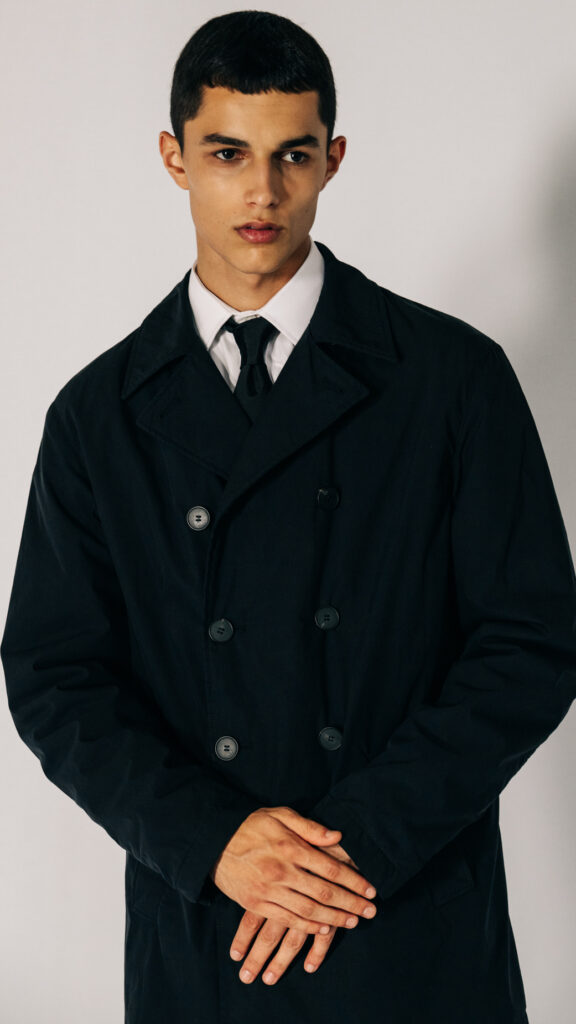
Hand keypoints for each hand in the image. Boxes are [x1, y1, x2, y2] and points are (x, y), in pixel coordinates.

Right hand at [210, 805, 376, 935]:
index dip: (354, 881)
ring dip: (335, 919)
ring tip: (353, 922)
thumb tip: (338, 836)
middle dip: (351, 904)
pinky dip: (308, 927)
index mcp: (290, 847)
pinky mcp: (256, 903)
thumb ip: (310, 827)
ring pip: (309, 911)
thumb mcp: (280, 815)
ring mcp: (268, 890)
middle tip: (371, 911)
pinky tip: (323, 928)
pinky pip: (287, 919)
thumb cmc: (250, 825)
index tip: (371, 890)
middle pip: (324, 893)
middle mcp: (282, 871)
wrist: (213, 841)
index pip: (330, 868)